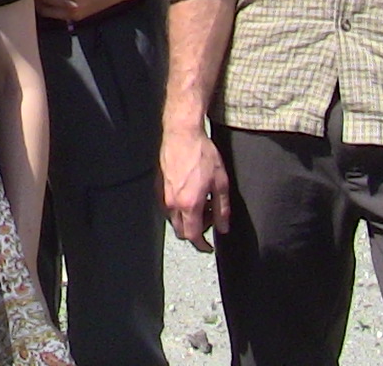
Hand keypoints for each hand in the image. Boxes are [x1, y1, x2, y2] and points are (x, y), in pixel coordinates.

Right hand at [161, 121, 229, 251]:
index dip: (202, 245)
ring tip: (201, 202)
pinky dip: (179, 208)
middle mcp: (173, 203)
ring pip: (174, 219)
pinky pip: (167, 206)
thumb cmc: (201, 154)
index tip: (208, 247)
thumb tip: (224, 227)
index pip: (193, 236)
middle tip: (210, 218)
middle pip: (181, 231)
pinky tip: (190, 193)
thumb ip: (222, 209)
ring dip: (187, 218)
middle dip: (196, 231)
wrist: (182, 134)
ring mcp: (163, 195)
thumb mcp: (220, 183)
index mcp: (189, 204)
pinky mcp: (159, 186)